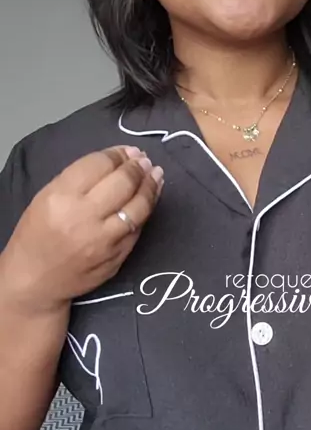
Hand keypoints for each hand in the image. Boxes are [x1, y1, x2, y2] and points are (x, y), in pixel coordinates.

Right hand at [0, 146, 162, 310]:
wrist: (36, 279)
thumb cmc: (38, 232)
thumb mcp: (48, 196)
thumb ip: (80, 177)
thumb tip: (120, 159)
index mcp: (62, 197)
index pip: (100, 165)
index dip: (119, 154)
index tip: (129, 151)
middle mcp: (84, 217)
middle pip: (124, 183)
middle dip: (139, 167)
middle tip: (145, 160)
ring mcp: (104, 240)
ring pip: (139, 207)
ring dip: (151, 186)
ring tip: (155, 174)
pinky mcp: (117, 257)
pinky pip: (138, 228)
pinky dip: (146, 210)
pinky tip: (149, 199)